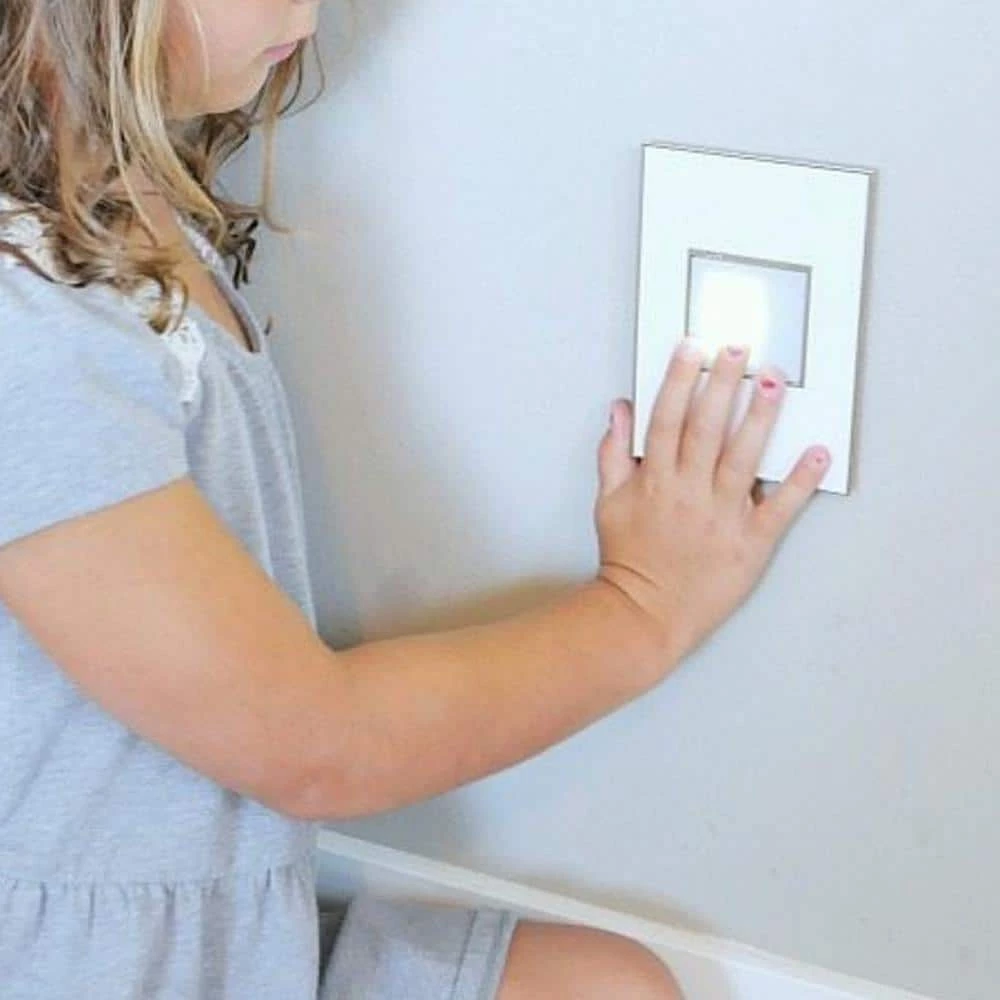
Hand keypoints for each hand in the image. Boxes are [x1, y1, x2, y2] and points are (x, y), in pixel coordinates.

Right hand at [593, 338, 829, 673]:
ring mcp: (722, 516)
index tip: (693, 348)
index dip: (680, 379)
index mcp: (655, 480)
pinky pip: (779, 508)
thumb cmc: (628, 559)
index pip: (667, 418)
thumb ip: (613, 454)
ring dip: (760, 417)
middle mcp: (689, 492)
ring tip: (774, 381)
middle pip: (706, 427)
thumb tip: (619, 410)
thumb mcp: (608, 503)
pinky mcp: (750, 543)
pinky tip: (817, 452)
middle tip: (740, 348)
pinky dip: (800, 480)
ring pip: (743, 457)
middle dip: (723, 383)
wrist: (643, 615)